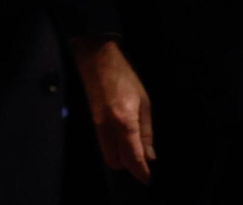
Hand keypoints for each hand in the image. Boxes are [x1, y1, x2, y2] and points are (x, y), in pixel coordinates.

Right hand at [72, 38, 153, 182]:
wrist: (98, 62)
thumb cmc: (127, 78)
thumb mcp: (145, 102)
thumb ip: (146, 130)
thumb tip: (150, 154)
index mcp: (125, 121)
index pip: (132, 155)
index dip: (140, 170)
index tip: (148, 178)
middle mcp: (108, 129)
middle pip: (116, 161)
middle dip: (130, 165)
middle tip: (144, 160)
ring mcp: (97, 127)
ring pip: (108, 155)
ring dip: (122, 157)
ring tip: (137, 150)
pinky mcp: (93, 124)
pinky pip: (103, 145)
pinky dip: (114, 148)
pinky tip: (126, 141)